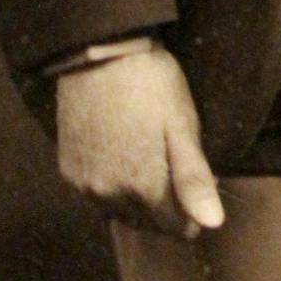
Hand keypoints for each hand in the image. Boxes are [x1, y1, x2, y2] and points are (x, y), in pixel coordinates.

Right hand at [56, 47, 224, 238]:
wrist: (100, 55)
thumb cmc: (152, 86)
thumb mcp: (183, 125)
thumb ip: (194, 180)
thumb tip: (213, 224)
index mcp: (143, 187)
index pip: (172, 225)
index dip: (190, 218)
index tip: (198, 201)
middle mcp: (109, 195)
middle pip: (144, 221)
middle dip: (165, 212)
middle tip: (179, 187)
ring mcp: (84, 184)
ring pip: (118, 211)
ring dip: (137, 205)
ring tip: (153, 180)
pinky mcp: (67, 169)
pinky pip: (95, 195)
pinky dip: (112, 191)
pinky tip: (123, 169)